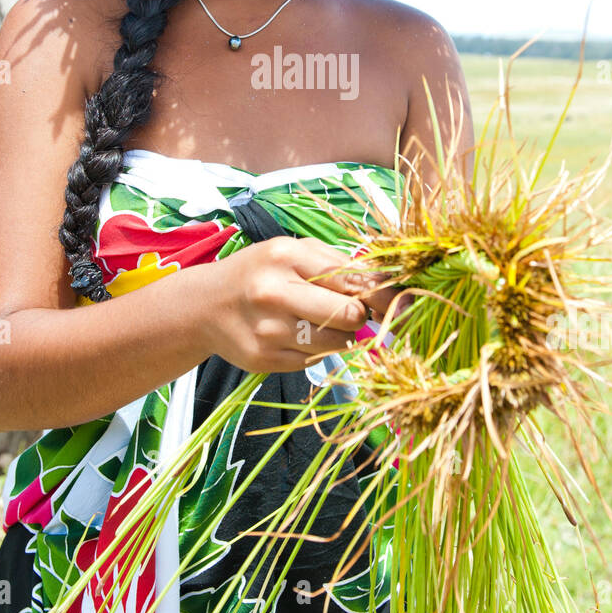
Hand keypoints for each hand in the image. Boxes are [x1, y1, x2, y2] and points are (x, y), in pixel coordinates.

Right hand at [198, 236, 389, 374]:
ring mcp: (268, 329)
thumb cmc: (262, 272)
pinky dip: (317, 349)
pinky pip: (314, 360)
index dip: (386, 296)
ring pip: (337, 343)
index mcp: (287, 256)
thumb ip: (339, 266)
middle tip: (350, 310)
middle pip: (349, 315)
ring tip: (318, 320)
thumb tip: (390, 291)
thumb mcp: (295, 253)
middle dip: (360, 315)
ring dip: (341, 335)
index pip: (353, 280)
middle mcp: (274, 292)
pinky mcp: (264, 359)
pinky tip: (296, 334)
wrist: (205, 305)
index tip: (405, 305)